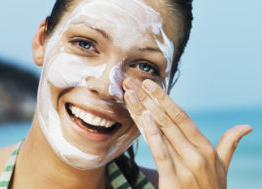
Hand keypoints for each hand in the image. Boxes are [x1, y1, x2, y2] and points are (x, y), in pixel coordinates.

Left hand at [123, 78, 251, 188]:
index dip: (164, 99)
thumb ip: (229, 144)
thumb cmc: (212, 188)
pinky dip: (152, 133)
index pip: (182, 116)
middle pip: (169, 119)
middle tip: (133, 80)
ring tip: (130, 93)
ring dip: (144, 109)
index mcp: (206, 147)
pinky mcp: (173, 180)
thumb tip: (246, 127)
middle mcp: (197, 153)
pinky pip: (161, 152)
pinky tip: (143, 116)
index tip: (149, 85)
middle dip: (149, 98)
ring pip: (162, 130)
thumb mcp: (222, 166)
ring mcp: (186, 166)